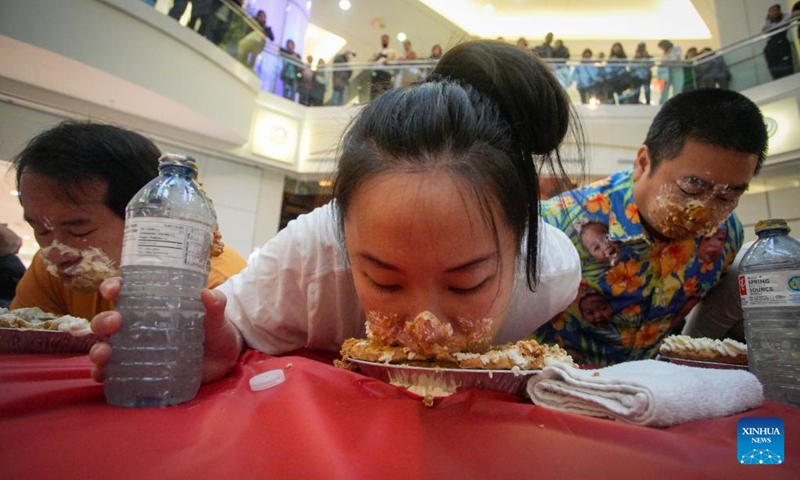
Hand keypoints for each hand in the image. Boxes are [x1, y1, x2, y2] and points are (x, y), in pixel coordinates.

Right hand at [89, 279, 242, 383]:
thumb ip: (215, 304)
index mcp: (153, 306)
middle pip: (109, 321)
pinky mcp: (141, 371)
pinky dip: (105, 374)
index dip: (113, 287)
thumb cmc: (215, 331)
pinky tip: (105, 376)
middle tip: (115, 323)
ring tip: (104, 354)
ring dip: (98, 350)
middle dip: (103, 321)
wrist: (225, 360)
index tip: (111, 290)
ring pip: (106, 347)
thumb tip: (208, 294)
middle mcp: (139, 327)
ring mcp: (137, 350)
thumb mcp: (217, 317)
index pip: (126, 292)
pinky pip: (115, 373)